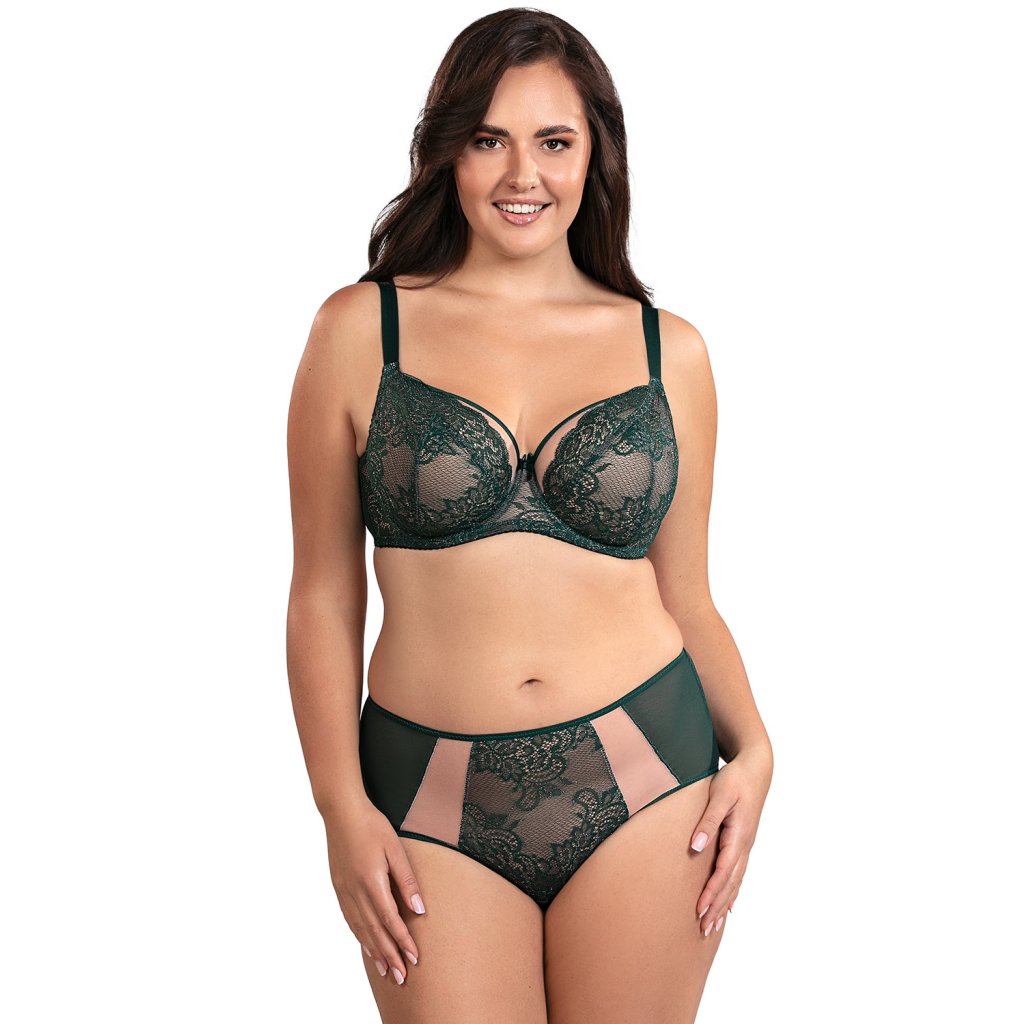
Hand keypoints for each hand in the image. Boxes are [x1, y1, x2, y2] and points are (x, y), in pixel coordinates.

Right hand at [323, 799, 425, 984]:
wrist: (342, 812)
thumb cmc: (372, 826)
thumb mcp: (395, 849)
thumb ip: (406, 880)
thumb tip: (419, 909)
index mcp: (372, 881)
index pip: (390, 920)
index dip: (402, 941)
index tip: (414, 958)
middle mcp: (355, 891)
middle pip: (374, 931)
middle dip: (390, 955)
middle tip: (402, 976)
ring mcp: (344, 891)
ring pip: (360, 929)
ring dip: (374, 951)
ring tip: (386, 969)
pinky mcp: (338, 887)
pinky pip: (350, 919)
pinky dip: (360, 936)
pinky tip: (367, 945)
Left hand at [688, 743, 772, 935]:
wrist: (756, 768)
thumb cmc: (735, 779)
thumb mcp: (719, 796)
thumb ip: (707, 821)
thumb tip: (696, 847)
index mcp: (738, 836)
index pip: (723, 872)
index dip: (711, 892)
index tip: (699, 910)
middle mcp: (745, 845)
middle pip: (730, 884)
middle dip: (717, 907)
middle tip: (703, 929)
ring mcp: (746, 845)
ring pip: (735, 881)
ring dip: (724, 904)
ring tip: (712, 925)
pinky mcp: (743, 841)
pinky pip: (738, 873)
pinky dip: (732, 891)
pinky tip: (728, 904)